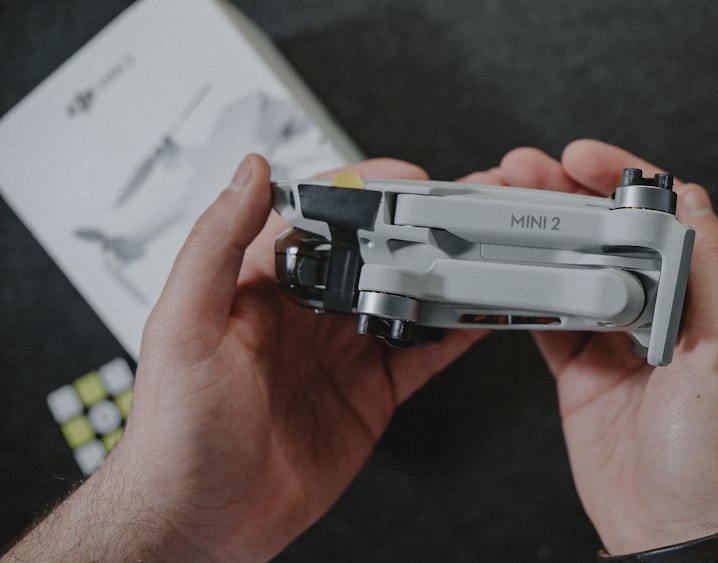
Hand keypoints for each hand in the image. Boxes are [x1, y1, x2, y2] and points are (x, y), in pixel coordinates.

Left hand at [5, 155, 486, 561]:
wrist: (200, 522)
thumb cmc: (175, 432)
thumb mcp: (184, 327)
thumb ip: (215, 245)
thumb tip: (249, 173)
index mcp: (263, 284)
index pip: (325, 219)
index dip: (370, 192)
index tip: (410, 179)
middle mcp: (308, 313)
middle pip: (379, 255)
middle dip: (426, 229)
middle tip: (468, 210)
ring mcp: (343, 353)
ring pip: (408, 299)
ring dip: (448, 276)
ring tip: (487, 255)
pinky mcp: (369, 396)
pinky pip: (421, 355)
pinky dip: (455, 335)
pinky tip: (480, 314)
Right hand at [489, 140, 717, 557]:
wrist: (682, 537)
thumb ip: (712, 276)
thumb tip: (691, 204)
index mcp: (711, 299)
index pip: (668, 214)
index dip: (626, 177)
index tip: (585, 160)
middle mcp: (665, 314)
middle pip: (612, 234)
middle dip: (569, 196)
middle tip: (526, 174)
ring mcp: (621, 343)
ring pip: (575, 270)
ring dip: (540, 236)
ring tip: (503, 207)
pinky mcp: (584, 376)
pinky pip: (547, 322)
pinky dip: (522, 293)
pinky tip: (502, 271)